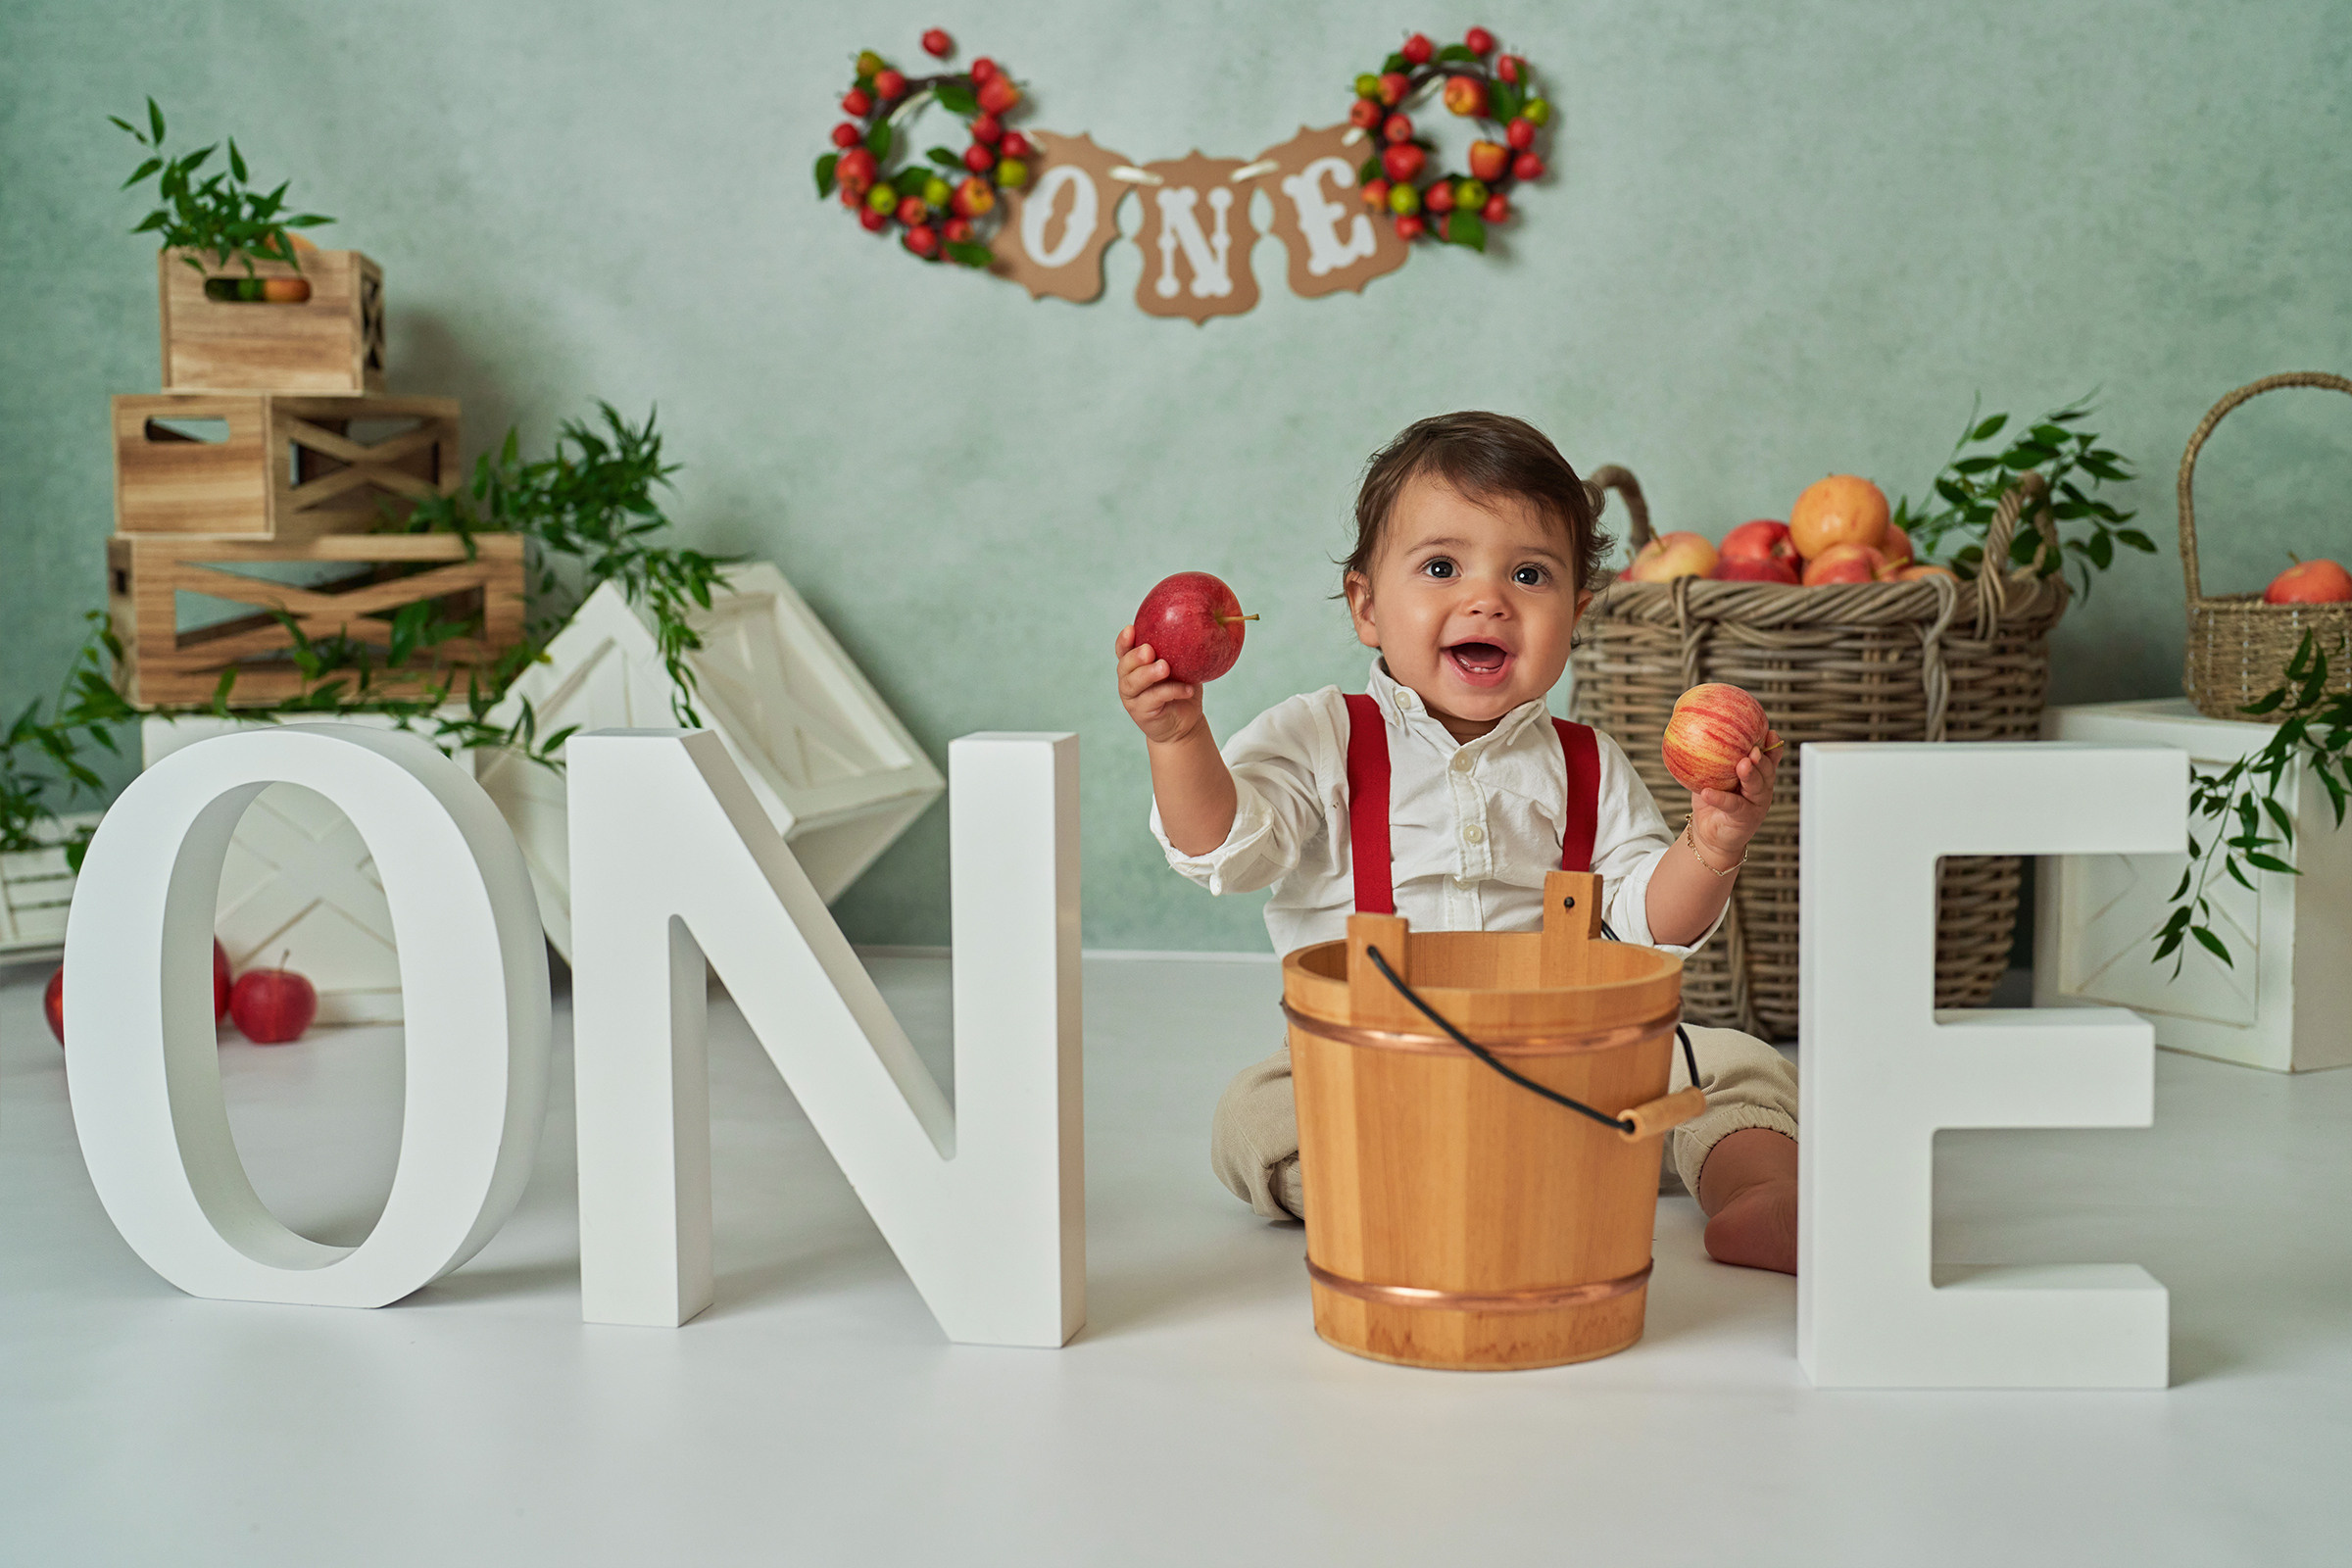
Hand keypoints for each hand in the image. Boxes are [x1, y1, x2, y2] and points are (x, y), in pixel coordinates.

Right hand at [1116, 624, 1204, 746]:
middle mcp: (1129, 679)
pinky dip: (1171, 691)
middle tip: (1149, 650)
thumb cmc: (1182, 689)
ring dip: (1148, 674)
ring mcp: (1133, 697)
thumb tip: (1201, 626)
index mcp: (1135, 664)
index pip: (1123, 650)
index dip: (1124, 640)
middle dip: (1135, 656)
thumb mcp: (1183, 667)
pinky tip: (1187, 689)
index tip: (1131, 628)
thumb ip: (1181, 651)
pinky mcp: (1141, 712)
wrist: (1185, 723)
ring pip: (1133, 683)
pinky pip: (1153, 699)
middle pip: (1124, 666)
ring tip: (1165, 667)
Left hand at [1688, 730, 1778, 865]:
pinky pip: (1732, 805)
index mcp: (1757, 775)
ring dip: (1750, 775)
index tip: (1769, 732)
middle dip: (1763, 759)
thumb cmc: (1711, 799)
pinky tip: (1708, 792)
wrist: (1709, 833)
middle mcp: (1761, 789)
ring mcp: (1755, 804)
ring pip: (1757, 787)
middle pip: (1767, 771)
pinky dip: (1719, 798)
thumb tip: (1694, 729)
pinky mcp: (1745, 819)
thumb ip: (1711, 758)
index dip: (1772, 746)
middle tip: (1754, 749)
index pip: (1768, 758)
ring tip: (1742, 765)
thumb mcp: (1712, 775)